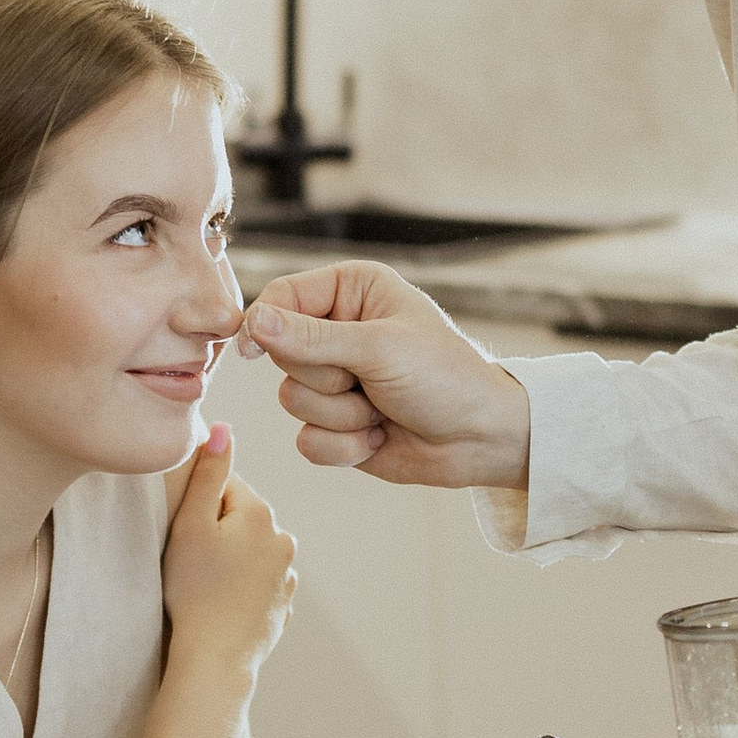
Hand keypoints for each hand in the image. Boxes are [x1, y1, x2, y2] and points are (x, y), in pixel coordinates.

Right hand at [163, 426, 296, 679]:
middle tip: (190, 560)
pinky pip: (257, 583)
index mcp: (261, 514)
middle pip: (240, 518)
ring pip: (251, 551)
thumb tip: (224, 428)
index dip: (197, 505)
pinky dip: (240, 587)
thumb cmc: (194, 589)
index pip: (225, 487)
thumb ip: (207, 473)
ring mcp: (287, 575)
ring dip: (230, 558)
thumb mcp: (190, 524)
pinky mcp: (282, 604)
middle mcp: (283, 539)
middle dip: (216, 530)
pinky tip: (220, 602)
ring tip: (204, 584)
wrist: (215, 658)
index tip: (182, 531)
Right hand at [237, 262, 530, 488]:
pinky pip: (307, 440)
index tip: (254, 349)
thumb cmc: (446, 378)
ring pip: (291, 401)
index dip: (264, 323)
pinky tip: (380, 438)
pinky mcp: (338, 425)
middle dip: (326, 379)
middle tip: (371, 381)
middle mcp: (338, 331)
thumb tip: (254, 322)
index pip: (281, 297)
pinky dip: (344, 446)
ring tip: (382, 409)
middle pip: (281, 355)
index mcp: (351, 291)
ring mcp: (337, 380)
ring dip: (341, 415)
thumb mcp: (380, 348)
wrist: (483, 438)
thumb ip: (312, 338)